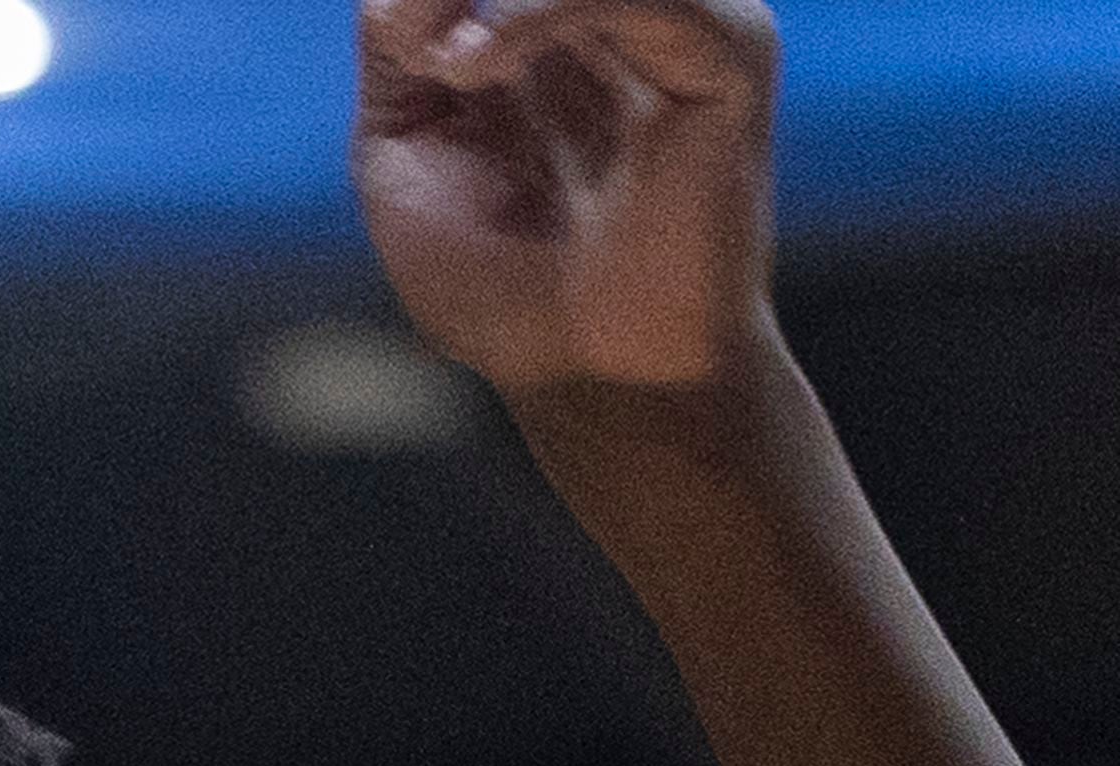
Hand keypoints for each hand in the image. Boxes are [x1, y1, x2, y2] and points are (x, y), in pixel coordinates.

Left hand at [354, 0, 777, 398]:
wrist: (583, 373)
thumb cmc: (496, 282)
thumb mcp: (405, 149)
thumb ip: (399, 48)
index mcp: (553, 16)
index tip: (391, 34)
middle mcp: (626, 4)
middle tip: (408, 33)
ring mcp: (685, 20)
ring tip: (441, 62)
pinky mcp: (729, 54)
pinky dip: (542, 12)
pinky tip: (474, 70)